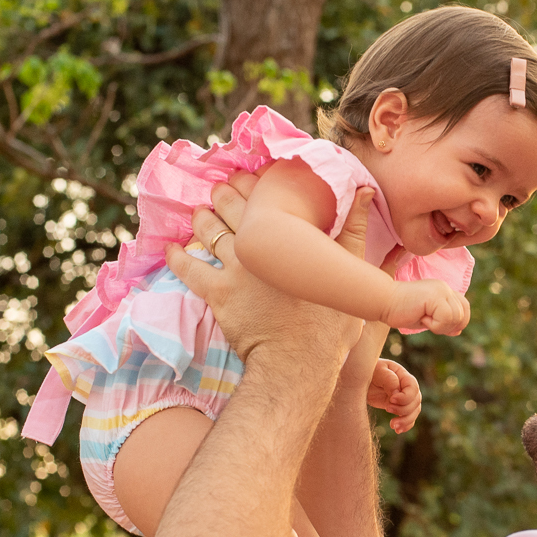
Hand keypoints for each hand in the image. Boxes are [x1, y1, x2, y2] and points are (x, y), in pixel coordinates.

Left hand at [165, 181, 365, 360]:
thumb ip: (357, 229)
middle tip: (222, 187)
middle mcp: (259, 244)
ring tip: (200, 211)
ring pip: (210, 231)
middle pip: (233, 208)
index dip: (256, 182)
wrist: (298, 361)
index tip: (253, 175)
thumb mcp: (353, 271)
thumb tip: (366, 190)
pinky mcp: (218, 293)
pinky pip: (189, 268)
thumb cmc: (331, 323)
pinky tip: (171, 248)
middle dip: (225, 193)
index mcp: (289, 235)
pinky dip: (177, 256)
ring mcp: (235, 268)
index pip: (267, 196)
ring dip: (203, 218)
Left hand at [367, 359, 420, 432]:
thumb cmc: (369, 371)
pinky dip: (405, 426)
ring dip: (406, 420)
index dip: (405, 396)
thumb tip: (397, 393)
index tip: (391, 399)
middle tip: (387, 409)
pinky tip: (397, 430)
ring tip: (393, 426)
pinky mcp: (398, 408)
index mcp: (403, 376)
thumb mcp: (377, 370)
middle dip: (404, 409)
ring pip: (414, 412)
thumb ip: (389, 379)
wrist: (360, 380)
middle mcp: (407, 388)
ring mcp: (404, 399)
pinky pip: (409, 418)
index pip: (413, 388)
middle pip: (416, 401)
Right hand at [381, 278, 470, 334]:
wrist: (384, 302)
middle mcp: (445, 288)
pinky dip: (435, 325)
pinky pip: (446, 317)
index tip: (439, 327)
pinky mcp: (435, 296)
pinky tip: (421, 318)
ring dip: (440, 326)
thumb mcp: (427, 319)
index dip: (457, 322)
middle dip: (448, 326)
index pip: (464, 307)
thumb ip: (443, 322)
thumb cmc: (401, 311)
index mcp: (443, 291)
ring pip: (456, 317)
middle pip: (463, 314)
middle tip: (428, 323)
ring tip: (423, 320)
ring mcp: (441, 290)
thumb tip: (459, 331)